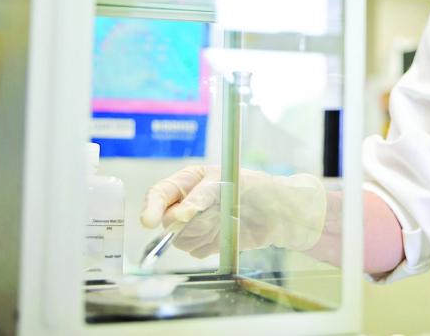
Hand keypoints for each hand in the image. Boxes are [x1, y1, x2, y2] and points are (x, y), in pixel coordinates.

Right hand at [141, 165, 326, 257]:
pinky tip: (225, 234)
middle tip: (210, 217)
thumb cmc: (257, 188)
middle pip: (166, 221)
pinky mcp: (204, 243)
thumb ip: (202, 196)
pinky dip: (209, 245)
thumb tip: (180, 214)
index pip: (160, 193)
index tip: (149, 222)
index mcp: (190, 180)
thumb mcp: (230, 182)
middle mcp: (187, 202)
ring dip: (201, 234)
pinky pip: (194, 251)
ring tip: (223, 221)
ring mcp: (194, 224)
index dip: (151, 207)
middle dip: (185, 223)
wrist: (280, 214)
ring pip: (179, 239)